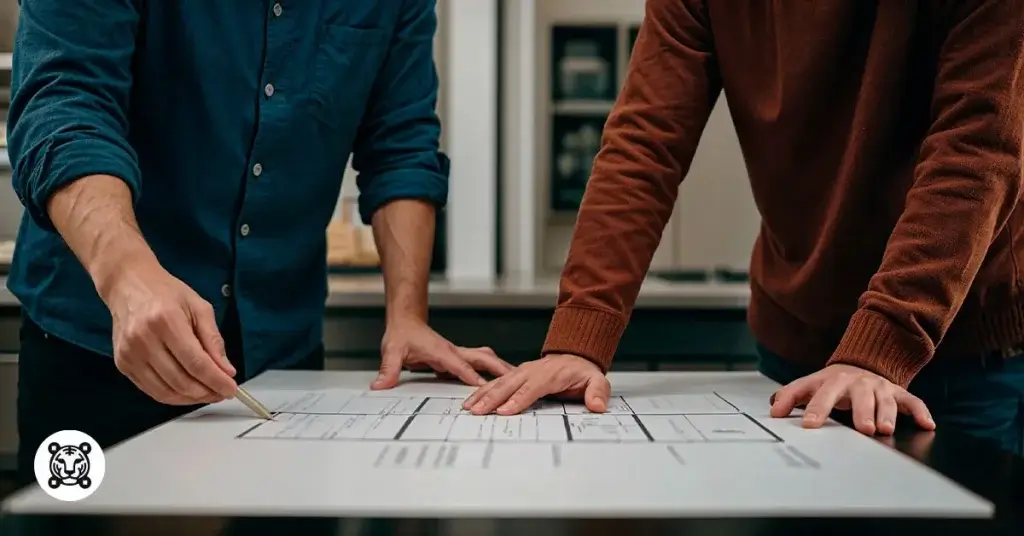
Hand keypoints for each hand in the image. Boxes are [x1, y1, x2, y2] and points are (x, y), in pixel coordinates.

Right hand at [105, 262, 237, 404]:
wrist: (128, 285)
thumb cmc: (166, 293)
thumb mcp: (199, 307)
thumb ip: (213, 340)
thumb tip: (227, 371)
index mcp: (166, 321)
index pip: (196, 362)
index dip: (216, 380)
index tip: (231, 389)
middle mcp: (143, 340)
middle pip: (181, 380)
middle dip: (207, 392)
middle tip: (223, 392)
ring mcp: (129, 354)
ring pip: (166, 392)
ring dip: (191, 398)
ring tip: (208, 393)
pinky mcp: (122, 363)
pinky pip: (151, 390)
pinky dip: (173, 396)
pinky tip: (188, 391)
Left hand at [371, 320, 512, 388]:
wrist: (406, 322)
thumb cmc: (402, 335)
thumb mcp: (392, 351)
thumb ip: (388, 370)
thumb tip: (380, 385)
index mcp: (441, 351)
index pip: (460, 365)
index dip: (472, 376)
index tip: (486, 387)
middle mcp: (453, 351)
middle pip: (482, 359)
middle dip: (499, 369)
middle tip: (517, 380)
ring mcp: (457, 354)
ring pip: (485, 359)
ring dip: (500, 368)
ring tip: (517, 380)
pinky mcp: (457, 358)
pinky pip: (479, 365)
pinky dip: (492, 371)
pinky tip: (500, 381)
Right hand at [462, 354, 609, 414]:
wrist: (575, 355)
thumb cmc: (582, 371)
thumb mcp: (597, 380)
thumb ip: (598, 392)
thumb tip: (597, 405)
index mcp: (551, 374)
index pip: (533, 388)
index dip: (518, 399)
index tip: (505, 411)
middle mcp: (533, 371)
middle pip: (510, 385)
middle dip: (493, 399)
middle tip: (479, 412)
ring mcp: (522, 371)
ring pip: (500, 383)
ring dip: (483, 395)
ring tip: (470, 408)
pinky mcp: (515, 375)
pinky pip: (497, 382)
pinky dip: (482, 391)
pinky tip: (472, 400)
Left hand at [769, 363, 934, 434]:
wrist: (860, 362)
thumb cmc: (831, 383)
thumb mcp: (808, 385)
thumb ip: (789, 397)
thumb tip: (773, 411)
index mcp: (832, 381)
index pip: (822, 395)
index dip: (816, 409)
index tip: (810, 425)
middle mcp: (857, 382)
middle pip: (860, 397)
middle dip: (862, 412)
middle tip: (863, 429)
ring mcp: (879, 387)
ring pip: (886, 400)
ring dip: (887, 414)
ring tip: (886, 429)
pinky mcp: (897, 392)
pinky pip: (912, 401)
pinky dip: (920, 411)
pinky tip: (927, 424)